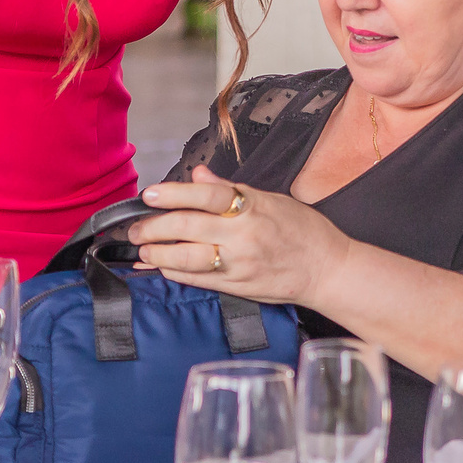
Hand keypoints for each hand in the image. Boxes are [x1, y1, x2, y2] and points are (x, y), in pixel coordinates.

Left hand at [128, 169, 350, 307]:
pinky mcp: (238, 287)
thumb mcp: (271, 199)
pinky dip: (175, 273)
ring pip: (187, 258)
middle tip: (134, 228)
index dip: (173, 193)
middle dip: (153, 227)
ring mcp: (239, 263)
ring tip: (143, 250)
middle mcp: (243, 235)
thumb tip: (198, 175)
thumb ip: (230, 189)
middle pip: (187, 227)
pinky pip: (199, 280)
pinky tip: (162, 269)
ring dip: (158, 254)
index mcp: (252, 207)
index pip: (205, 195)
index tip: (149, 194)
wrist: (328, 269)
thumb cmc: (304, 230)